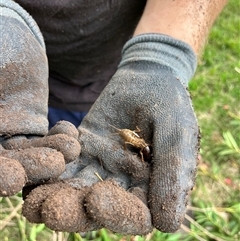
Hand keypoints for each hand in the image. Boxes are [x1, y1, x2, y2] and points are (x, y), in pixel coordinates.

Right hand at [0, 5, 79, 195]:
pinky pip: (44, 141)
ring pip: (27, 155)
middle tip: (54, 165)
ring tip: (71, 149)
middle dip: (30, 168)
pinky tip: (71, 134)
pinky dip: (59, 141)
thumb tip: (2, 128)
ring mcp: (6, 134)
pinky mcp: (29, 125)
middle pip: (5, 166)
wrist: (8, 36)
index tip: (13, 178)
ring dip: (51, 156)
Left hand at [23, 34, 198, 233]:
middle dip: (73, 211)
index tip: (96, 198)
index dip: (115, 214)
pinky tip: (43, 156)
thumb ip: (174, 171)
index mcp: (151, 187)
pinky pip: (64, 163)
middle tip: (49, 207)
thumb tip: (168, 223)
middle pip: (97, 208)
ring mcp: (101, 166)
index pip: (134, 215)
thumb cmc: (169, 104)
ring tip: (32, 197)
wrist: (148, 78)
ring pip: (75, 189)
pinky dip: (50, 163)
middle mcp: (124, 183)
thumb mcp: (178, 132)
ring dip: (53, 194)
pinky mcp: (83, 149)